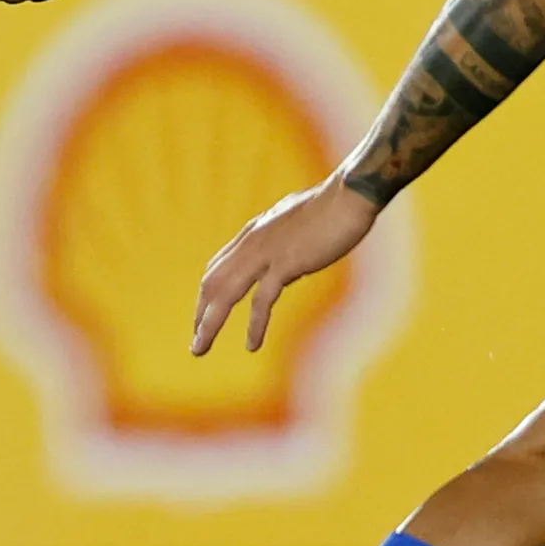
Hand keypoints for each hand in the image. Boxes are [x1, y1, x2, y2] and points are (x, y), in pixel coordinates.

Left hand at [192, 181, 378, 355]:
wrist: (348, 196)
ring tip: (200, 349)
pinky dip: (254, 326)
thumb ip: (283, 243)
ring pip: (225, 294)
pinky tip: (251, 345)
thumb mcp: (295, 223)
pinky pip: (261, 301)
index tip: (203, 315)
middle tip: (196, 342)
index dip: (207, 294)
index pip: (217, 266)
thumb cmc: (331, 206)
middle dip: (201, 314)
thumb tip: (284, 267)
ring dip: (209, 324)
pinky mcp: (286, 264)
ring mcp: (266, 253)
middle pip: (212, 283)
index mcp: (253, 232)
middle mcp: (252, 242)